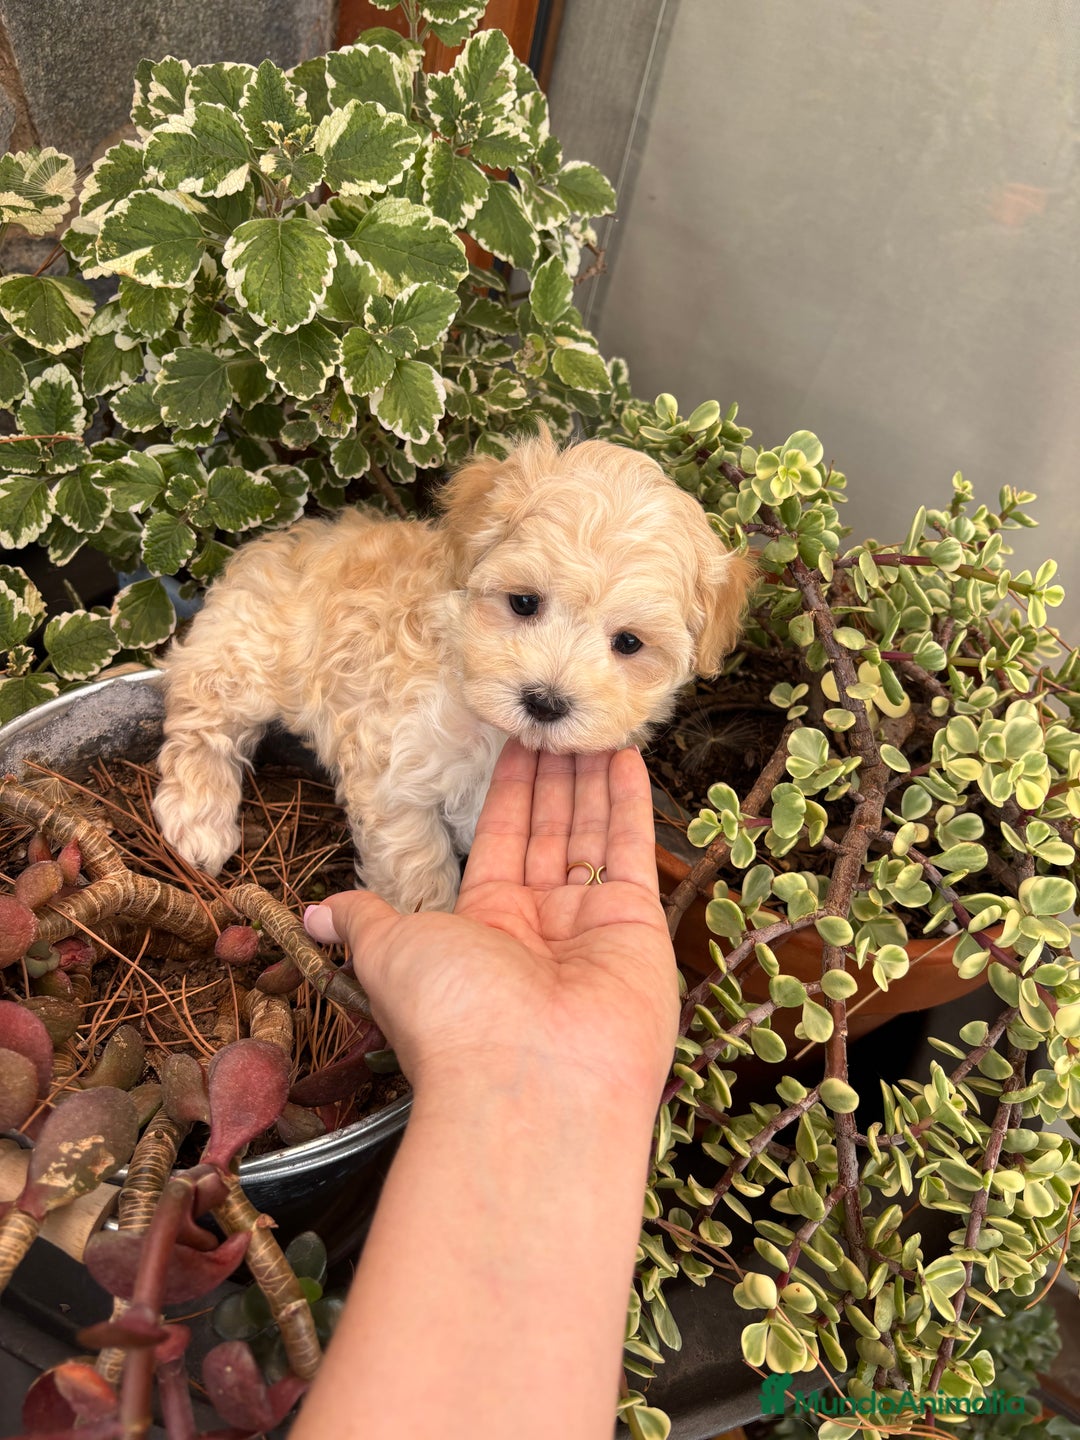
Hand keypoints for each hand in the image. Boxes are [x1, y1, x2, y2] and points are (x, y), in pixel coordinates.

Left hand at [304, 740, 678, 1104]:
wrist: (527, 1079)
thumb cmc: (451, 1012)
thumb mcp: (389, 952)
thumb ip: (366, 919)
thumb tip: (318, 913)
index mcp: (481, 926)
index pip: (497, 841)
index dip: (506, 791)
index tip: (514, 742)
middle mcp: (539, 925)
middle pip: (547, 832)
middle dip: (554, 777)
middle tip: (559, 720)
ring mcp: (590, 926)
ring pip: (591, 833)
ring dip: (591, 777)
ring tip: (591, 722)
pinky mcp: (638, 926)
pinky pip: (632, 850)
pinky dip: (630, 801)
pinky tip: (626, 753)